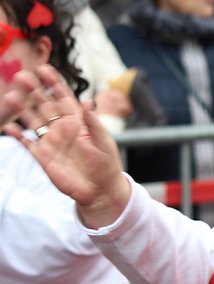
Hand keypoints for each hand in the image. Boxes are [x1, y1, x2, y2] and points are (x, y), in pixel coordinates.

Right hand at [2, 65, 129, 228]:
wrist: (100, 190)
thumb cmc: (107, 165)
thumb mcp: (104, 142)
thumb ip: (94, 122)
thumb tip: (88, 101)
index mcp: (78, 122)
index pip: (63, 97)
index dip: (54, 83)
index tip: (43, 68)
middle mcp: (62, 128)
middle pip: (44, 105)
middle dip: (34, 90)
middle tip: (21, 76)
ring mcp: (51, 141)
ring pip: (33, 120)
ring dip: (22, 109)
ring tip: (11, 96)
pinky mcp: (43, 157)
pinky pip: (27, 143)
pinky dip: (18, 135)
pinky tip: (10, 127)